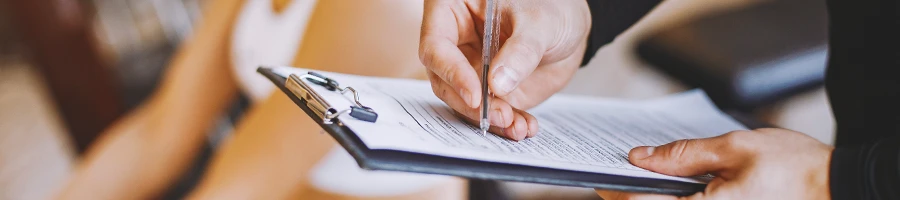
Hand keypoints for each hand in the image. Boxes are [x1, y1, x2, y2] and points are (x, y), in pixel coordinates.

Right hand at [419, 0, 591, 139]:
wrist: (568, 27)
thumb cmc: (550, 8)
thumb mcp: (540, 22)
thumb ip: (521, 50)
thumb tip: (498, 83)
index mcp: (453, 10)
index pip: (437, 45)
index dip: (452, 72)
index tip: (476, 95)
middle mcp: (456, 41)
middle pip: (444, 79)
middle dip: (472, 104)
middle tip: (500, 114)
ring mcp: (469, 67)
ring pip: (463, 101)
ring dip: (488, 119)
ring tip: (516, 125)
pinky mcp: (486, 90)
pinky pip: (487, 112)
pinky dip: (504, 124)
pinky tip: (523, 126)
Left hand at [596, 128, 832, 199]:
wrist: (839, 188)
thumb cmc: (794, 168)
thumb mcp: (735, 147)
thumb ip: (683, 154)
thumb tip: (641, 157)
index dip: (615, 189)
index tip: (598, 174)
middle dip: (631, 195)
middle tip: (618, 172)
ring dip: (654, 198)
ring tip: (643, 174)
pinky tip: (673, 185)